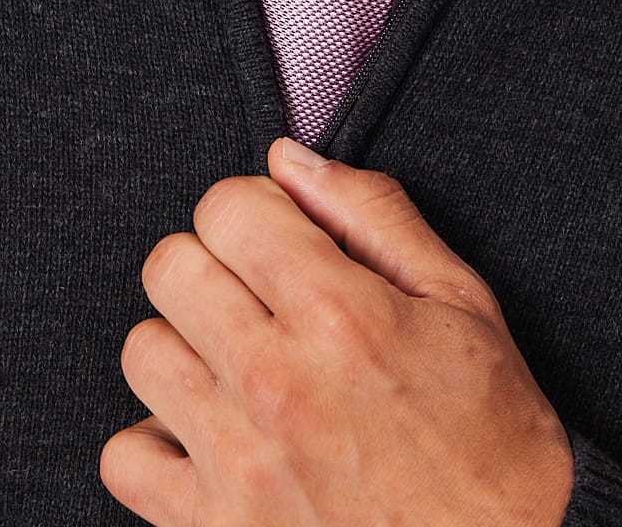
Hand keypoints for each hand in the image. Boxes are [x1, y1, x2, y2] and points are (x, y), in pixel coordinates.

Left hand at [100, 137, 573, 525]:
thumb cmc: (495, 445)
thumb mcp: (463, 306)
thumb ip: (372, 216)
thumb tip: (288, 159)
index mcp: (340, 315)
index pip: (226, 206)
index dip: (256, 211)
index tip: (282, 242)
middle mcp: (276, 382)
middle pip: (171, 267)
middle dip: (213, 265)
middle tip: (259, 299)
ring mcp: (238, 463)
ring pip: (143, 352)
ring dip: (185, 349)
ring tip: (239, 369)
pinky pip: (125, 458)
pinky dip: (158, 444)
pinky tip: (214, 439)